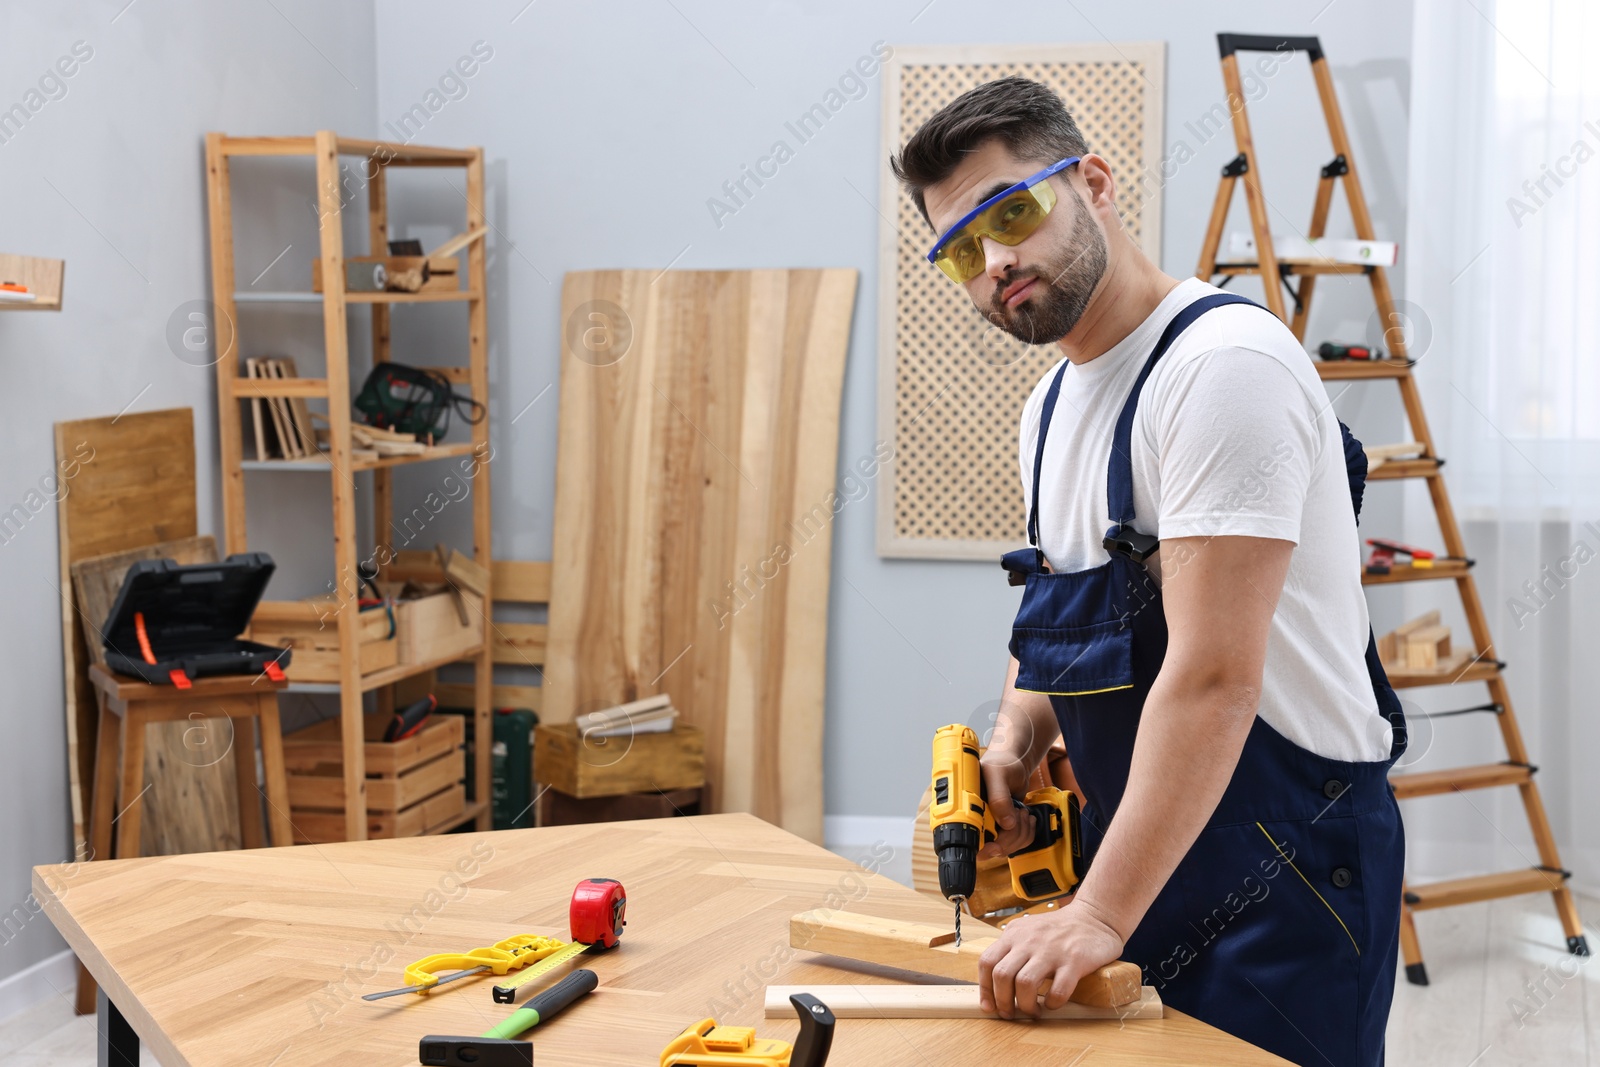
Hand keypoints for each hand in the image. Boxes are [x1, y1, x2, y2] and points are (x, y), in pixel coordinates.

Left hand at [977, 901, 1125, 1018]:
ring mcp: (1051, 950)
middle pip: (1002, 975)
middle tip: (1011, 1013)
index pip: (987, 962)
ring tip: (1033, 1011)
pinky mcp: (1075, 961)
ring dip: (1025, 1005)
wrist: (1095, 917)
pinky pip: (1058, 990)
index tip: (989, 1006)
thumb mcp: (1027, 930)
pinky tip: (1053, 1003)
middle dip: (1003, 1001)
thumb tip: (994, 981)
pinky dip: (1053, 1003)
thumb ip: (1011, 949)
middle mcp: (1029, 941)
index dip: (985, 989)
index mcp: (1014, 934)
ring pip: (1025, 984)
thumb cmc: (1059, 929)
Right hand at [978, 749, 1034, 859]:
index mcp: (968, 810)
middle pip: (996, 848)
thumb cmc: (1000, 763)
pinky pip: (1020, 842)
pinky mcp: (1007, 828)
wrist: (1014, 762)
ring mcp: (994, 826)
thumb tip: (1006, 823)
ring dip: (1022, 831)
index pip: (975, 842)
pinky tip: (1026, 816)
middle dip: (1012, 835)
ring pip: (1010, 847)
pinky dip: (1028, 831)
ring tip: (1021, 810)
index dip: (987, 848)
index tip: (997, 845)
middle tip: (1016, 812)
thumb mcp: (997, 775)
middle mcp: (980, 821)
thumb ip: (999, 798)